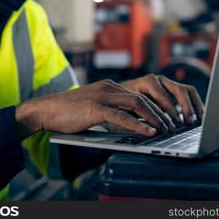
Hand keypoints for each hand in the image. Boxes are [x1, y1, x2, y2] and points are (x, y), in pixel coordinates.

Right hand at [15, 79, 173, 139]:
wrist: (45, 109)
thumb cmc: (68, 111)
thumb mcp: (94, 107)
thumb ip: (112, 110)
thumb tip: (131, 122)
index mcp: (110, 86)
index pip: (140, 94)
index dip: (157, 107)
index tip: (167, 118)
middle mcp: (109, 88)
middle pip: (143, 97)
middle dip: (161, 112)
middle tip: (173, 125)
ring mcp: (103, 96)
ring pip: (137, 104)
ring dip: (155, 118)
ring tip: (166, 129)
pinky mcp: (96, 108)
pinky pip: (122, 116)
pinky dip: (138, 125)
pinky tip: (149, 132)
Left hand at [122, 74, 203, 125]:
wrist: (121, 96)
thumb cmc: (123, 104)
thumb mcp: (127, 109)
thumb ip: (138, 117)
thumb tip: (151, 129)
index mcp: (147, 82)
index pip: (162, 94)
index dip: (170, 110)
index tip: (176, 122)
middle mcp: (159, 81)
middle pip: (179, 89)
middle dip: (185, 107)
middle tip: (189, 122)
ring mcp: (168, 84)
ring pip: (187, 90)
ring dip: (194, 106)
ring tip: (199, 120)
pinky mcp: (174, 91)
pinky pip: (190, 95)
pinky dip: (196, 105)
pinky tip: (199, 117)